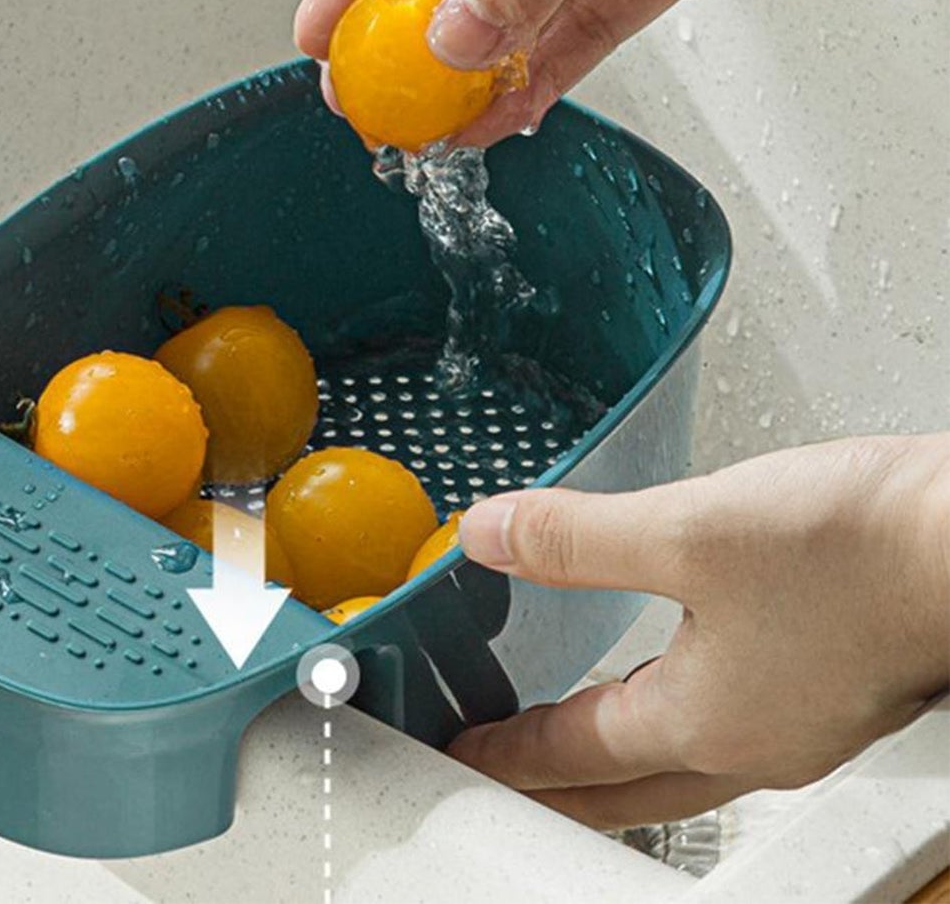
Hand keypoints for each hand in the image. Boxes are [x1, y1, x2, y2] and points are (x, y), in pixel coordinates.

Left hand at [446, 434, 949, 826]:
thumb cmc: (861, 549)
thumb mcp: (686, 531)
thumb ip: (575, 539)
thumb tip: (490, 535)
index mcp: (705, 723)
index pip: (570, 752)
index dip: (502, 751)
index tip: (455, 755)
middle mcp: (753, 742)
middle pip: (621, 785)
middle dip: (550, 780)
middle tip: (495, 767)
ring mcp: (799, 721)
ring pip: (676, 760)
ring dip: (610, 749)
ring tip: (568, 726)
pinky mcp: (831, 684)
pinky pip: (723, 724)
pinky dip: (668, 713)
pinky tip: (672, 674)